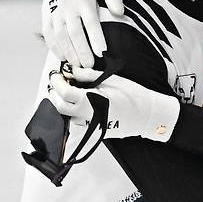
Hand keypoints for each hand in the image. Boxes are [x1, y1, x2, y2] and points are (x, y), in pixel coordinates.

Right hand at [41, 0, 124, 67]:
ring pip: (60, 35)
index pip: (90, 21)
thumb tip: (121, 13)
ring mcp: (54, 9)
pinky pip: (48, 33)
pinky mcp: (46, 13)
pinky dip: (54, 47)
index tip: (102, 53)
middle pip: (74, 32)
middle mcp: (67, 4)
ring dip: (68, 52)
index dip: (96, 38)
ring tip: (78, 65)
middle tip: (90, 65)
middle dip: (81, 50)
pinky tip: (63, 57)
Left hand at [47, 67, 180, 141]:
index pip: (64, 93)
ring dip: (63, 105)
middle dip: (55, 95)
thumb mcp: (110, 80)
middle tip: (58, 83)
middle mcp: (87, 117)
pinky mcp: (96, 130)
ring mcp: (91, 126)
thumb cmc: (133, 96)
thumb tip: (72, 71)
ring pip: (67, 117)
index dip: (57, 82)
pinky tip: (81, 103)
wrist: (148, 114)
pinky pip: (79, 122)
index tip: (57, 75)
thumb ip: (88, 75)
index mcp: (90, 102)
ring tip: (69, 93)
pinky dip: (75, 112)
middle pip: (60, 108)